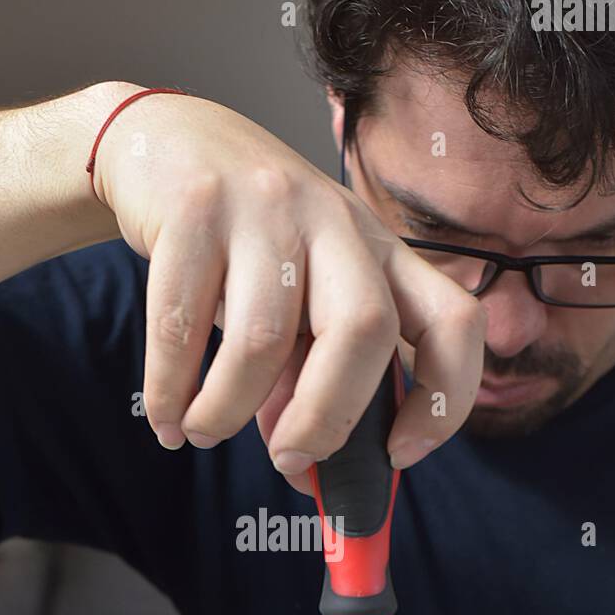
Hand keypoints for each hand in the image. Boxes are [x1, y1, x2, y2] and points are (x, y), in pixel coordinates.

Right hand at [93, 88, 483, 486]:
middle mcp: (337, 222)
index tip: (400, 456)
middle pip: (364, 330)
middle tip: (288, 459)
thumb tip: (304, 471)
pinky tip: (167, 418)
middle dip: (328, 418)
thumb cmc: (244, 242)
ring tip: (201, 433)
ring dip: (227, 410)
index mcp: (381, 251)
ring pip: (262, 338)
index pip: (452, 321)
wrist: (162, 143)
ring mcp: (267, 207)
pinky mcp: (194, 207)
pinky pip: (181, 324)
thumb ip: (309, 377)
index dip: (444, 398)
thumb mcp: (296, 298)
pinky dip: (170, 391)